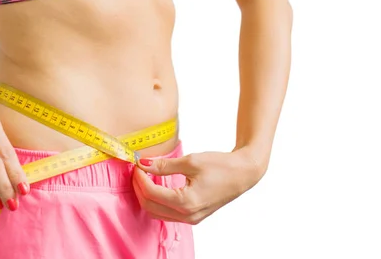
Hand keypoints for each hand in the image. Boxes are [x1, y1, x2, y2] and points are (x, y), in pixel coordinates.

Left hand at [133, 148, 264, 223]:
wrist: (243, 173)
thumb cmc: (221, 165)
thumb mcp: (191, 161)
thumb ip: (164, 165)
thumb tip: (143, 163)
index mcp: (186, 203)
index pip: (151, 194)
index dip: (140, 178)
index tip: (136, 164)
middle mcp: (188, 216)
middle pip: (150, 206)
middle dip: (139, 188)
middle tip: (137, 170)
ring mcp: (191, 219)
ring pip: (157, 212)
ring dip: (146, 196)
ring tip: (144, 177)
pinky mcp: (194, 216)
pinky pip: (167, 213)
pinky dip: (157, 201)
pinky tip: (156, 185)